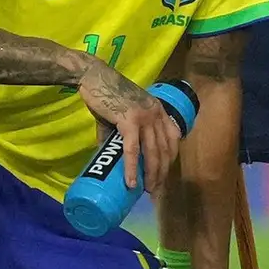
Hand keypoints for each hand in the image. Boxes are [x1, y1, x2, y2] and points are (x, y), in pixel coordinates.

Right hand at [76, 64, 182, 194]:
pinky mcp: (128, 122)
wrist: (94, 78)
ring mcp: (144, 118)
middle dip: (162, 171)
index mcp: (159, 111)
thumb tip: (106, 151)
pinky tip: (132, 182)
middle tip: (156, 189)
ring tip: (148, 190)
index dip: (171, 157)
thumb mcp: (121, 114)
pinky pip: (132, 150)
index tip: (164, 173)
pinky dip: (132, 168)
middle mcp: (156, 114)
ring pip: (152, 152)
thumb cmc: (105, 96)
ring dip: (152, 174)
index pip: (174, 138)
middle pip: (165, 149)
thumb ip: (119, 132)